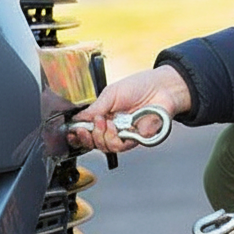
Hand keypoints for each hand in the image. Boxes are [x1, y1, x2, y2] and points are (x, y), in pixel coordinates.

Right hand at [68, 64, 190, 153]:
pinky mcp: (135, 140)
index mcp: (103, 115)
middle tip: (90, 125)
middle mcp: (112, 127)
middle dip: (87, 136)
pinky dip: (114, 138)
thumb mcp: (110, 93)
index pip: (86, 130)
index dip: (77, 134)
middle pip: (93, 142)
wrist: (161, 88)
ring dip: (101, 136)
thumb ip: (94, 108)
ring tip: (106, 122)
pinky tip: (115, 127)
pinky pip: (119, 147)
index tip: (72, 132)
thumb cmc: (140, 86)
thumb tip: (77, 119)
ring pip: (104, 147)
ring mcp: (123, 134)